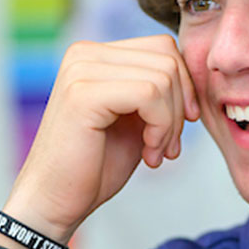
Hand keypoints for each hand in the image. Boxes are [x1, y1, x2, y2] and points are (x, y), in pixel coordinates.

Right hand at [5, 35, 198, 242]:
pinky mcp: (84, 94)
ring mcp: (81, 70)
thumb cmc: (94, 164)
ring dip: (170, 123)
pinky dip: (160, 127)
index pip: (163, 48)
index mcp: (95, 54)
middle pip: (167, 59)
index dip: (183, 87)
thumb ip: (156, 90)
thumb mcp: (135, 118)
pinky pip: (150, 94)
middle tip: (167, 147)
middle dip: (179, 108)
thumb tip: (193, 73)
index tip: (180, 125)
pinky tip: (148, 153)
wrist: (55, 200)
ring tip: (155, 152)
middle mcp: (84, 53)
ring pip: (163, 77)